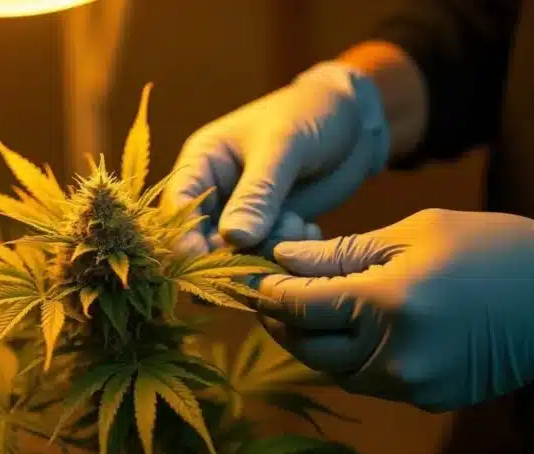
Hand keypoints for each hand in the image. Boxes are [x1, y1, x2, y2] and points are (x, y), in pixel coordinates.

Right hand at [164, 62, 390, 256]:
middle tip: (267, 249)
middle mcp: (215, 193)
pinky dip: (286, 254)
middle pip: (201, 240)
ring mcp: (242, 215)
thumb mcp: (283, 146)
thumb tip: (233, 238)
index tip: (201, 259)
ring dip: (266, 252)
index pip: (178, 205)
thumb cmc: (311, 114)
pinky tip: (310, 229)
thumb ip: (258, 193)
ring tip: (298, 224)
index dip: (183, 235)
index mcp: (202, 162)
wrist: (355, 120)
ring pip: (236, 256)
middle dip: (230, 254)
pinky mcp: (270, 230)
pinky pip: (267, 258)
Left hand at [249, 209, 533, 411]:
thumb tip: (284, 259)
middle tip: (267, 295)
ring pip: (332, 370)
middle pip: (307, 346)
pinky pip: (367, 381)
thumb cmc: (492, 248)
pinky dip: (349, 357)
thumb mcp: (414, 231)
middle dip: (280, 320)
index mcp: (386, 302)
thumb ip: (342, 252)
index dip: (268, 292)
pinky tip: (348, 331)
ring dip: (312, 342)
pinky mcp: (425, 399)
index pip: (300, 305)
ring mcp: (409, 383)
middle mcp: (391, 353)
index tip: (251, 277)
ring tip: (304, 311)